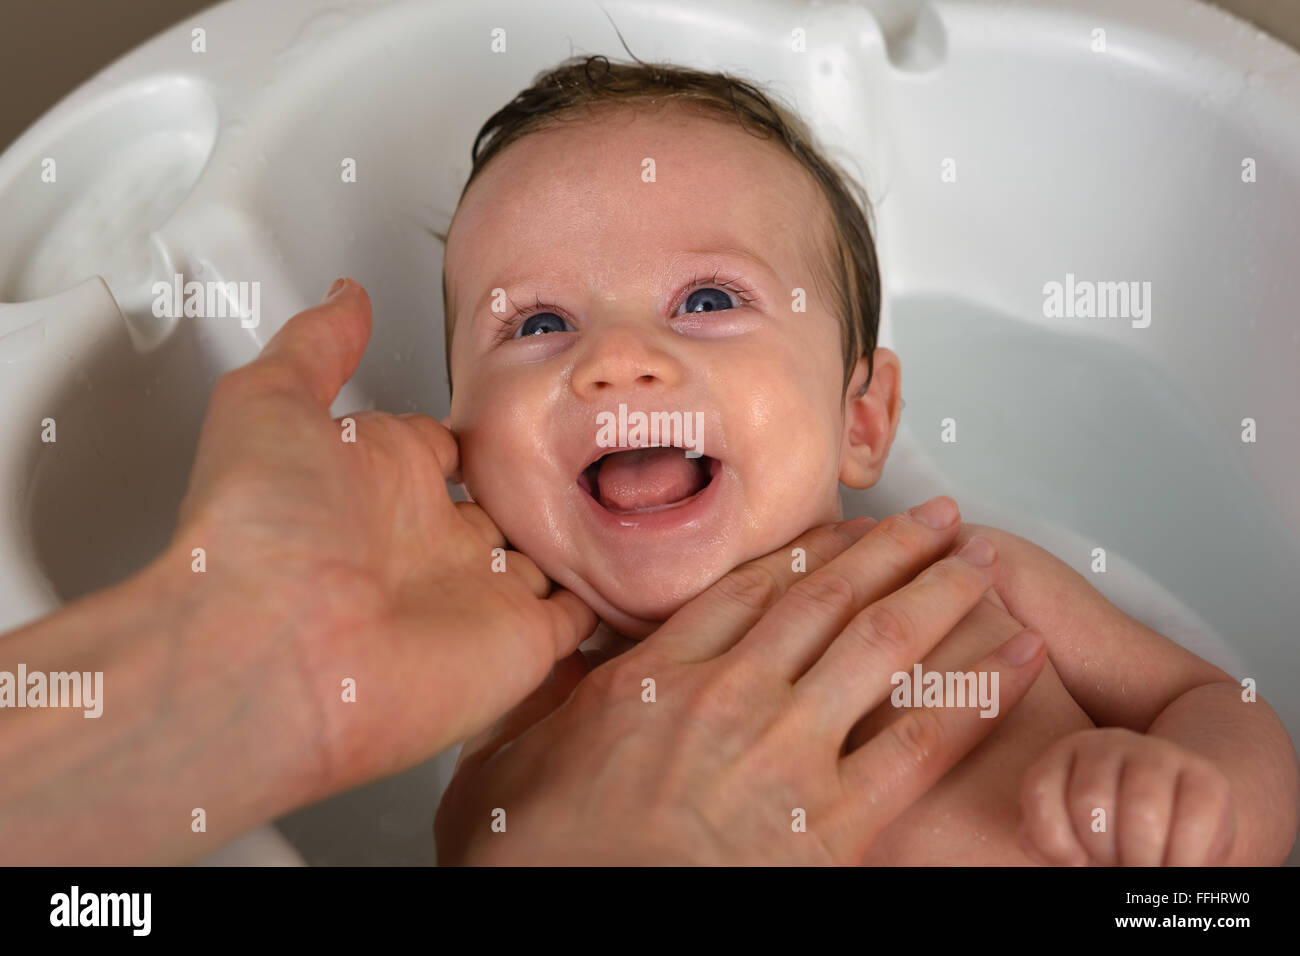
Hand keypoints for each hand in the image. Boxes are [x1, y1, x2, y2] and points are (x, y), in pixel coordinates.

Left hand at [171, 278, 595, 792]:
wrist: (274, 657)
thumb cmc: (257, 532)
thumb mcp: (269, 404)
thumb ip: (318, 345)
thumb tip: (348, 294)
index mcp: (383, 482)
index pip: (449, 448)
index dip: (485, 426)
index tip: (526, 403)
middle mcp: (431, 541)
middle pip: (505, 502)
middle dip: (544, 479)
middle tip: (601, 442)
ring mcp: (480, 594)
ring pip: (548, 556)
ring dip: (583, 531)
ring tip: (638, 491)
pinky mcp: (521, 643)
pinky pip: (581, 618)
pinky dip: (610, 596)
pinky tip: (636, 564)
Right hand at [435, 502, 1048, 863]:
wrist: (566, 913)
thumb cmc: (536, 859)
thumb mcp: (506, 758)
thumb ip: (537, 700)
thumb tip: (539, 662)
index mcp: (655, 675)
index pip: (749, 589)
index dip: (807, 552)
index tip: (841, 530)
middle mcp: (729, 695)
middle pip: (827, 598)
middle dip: (888, 550)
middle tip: (933, 519)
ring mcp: (784, 751)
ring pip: (880, 644)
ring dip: (939, 594)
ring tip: (979, 560)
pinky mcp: (829, 822)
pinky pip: (921, 739)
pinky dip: (977, 690)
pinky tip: (1015, 655)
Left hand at [1019, 727, 1235, 864]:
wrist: (1178, 813)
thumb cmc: (1108, 832)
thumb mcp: (1067, 832)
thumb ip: (1043, 840)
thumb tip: (1064, 857)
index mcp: (1063, 756)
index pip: (1040, 789)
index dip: (1052, 838)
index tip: (1074, 861)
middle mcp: (1106, 745)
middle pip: (1090, 801)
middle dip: (1102, 850)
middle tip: (1115, 865)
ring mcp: (1157, 755)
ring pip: (1142, 813)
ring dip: (1142, 860)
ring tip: (1143, 869)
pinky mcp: (1205, 777)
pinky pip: (1192, 825)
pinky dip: (1182, 862)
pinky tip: (1175, 866)